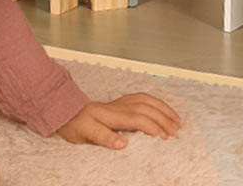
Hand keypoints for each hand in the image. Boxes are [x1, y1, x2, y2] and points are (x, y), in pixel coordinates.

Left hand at [55, 93, 180, 147]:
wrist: (66, 111)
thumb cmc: (75, 124)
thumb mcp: (86, 134)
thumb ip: (104, 137)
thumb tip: (123, 143)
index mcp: (112, 114)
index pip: (138, 118)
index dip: (153, 127)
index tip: (165, 138)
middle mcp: (119, 106)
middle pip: (146, 108)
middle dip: (164, 118)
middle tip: (177, 132)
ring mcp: (120, 103)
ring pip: (146, 100)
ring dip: (163, 108)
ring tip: (176, 119)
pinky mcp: (120, 103)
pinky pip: (142, 98)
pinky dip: (155, 102)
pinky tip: (161, 108)